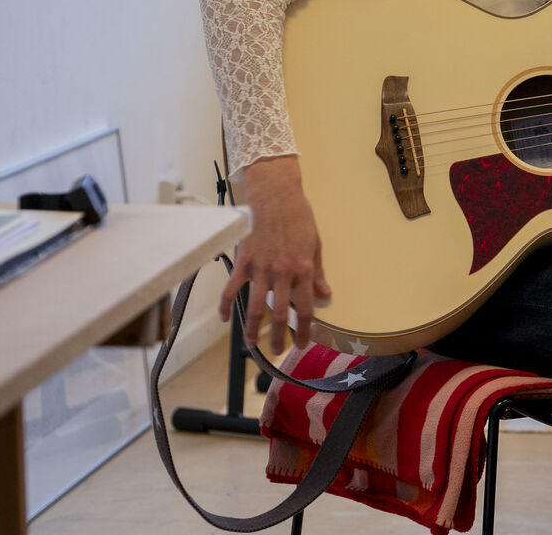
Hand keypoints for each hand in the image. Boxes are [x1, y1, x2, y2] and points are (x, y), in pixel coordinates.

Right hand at [218, 155, 330, 354]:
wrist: (276, 198)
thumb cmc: (299, 219)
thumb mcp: (315, 245)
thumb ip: (318, 272)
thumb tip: (326, 294)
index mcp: (302, 270)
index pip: (304, 308)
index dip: (303, 329)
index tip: (302, 344)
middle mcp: (282, 273)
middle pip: (279, 313)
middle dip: (278, 337)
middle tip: (277, 353)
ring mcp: (261, 269)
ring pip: (255, 307)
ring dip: (253, 330)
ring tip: (252, 345)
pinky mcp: (243, 262)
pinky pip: (231, 289)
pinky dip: (225, 305)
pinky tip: (224, 319)